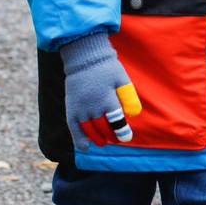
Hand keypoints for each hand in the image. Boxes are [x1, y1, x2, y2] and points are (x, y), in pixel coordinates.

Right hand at [62, 31, 142, 146]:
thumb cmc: (107, 68)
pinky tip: (85, 146)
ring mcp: (81, 108)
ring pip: (89, 130)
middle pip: (103, 127)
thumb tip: (134, 115)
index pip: (116, 121)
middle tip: (118, 139)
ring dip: (98, 139)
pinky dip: (79, 139)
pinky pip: (73, 127)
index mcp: (107, 98)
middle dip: (112, 135)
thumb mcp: (122, 79)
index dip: (122, 131)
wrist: (85, 58)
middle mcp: (93, 105)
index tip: (126, 138)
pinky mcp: (71, 108)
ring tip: (104, 142)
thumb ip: (129, 97)